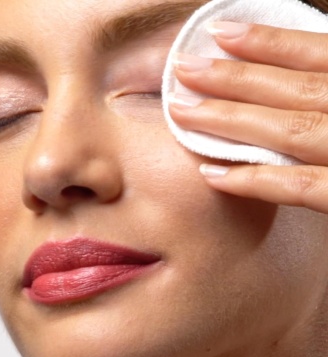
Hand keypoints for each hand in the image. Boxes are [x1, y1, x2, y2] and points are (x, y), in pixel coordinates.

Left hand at [168, 22, 327, 213]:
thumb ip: (326, 91)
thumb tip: (292, 82)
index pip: (318, 55)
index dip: (269, 42)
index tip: (220, 33)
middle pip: (294, 89)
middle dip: (233, 78)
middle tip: (182, 68)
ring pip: (289, 130)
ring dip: (231, 119)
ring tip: (181, 110)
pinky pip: (298, 186)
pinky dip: (254, 179)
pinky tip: (209, 174)